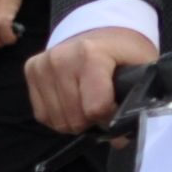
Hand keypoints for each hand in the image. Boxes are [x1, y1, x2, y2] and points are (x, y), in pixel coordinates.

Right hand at [27, 22, 152, 133]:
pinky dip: (60, 116)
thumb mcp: (141, 71)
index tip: (116, 106)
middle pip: (75, 119)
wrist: (100, 31)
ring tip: (87, 101)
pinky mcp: (31, 70)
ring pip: (58, 121)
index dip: (109, 116)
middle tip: (102, 103)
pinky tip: (71, 101)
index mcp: (90, 54)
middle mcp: (61, 58)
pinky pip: (43, 115)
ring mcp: (42, 65)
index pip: (95, 109)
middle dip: (92, 120)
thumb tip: (120, 140)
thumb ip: (136, 104)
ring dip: (75, 120)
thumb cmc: (122, 54)